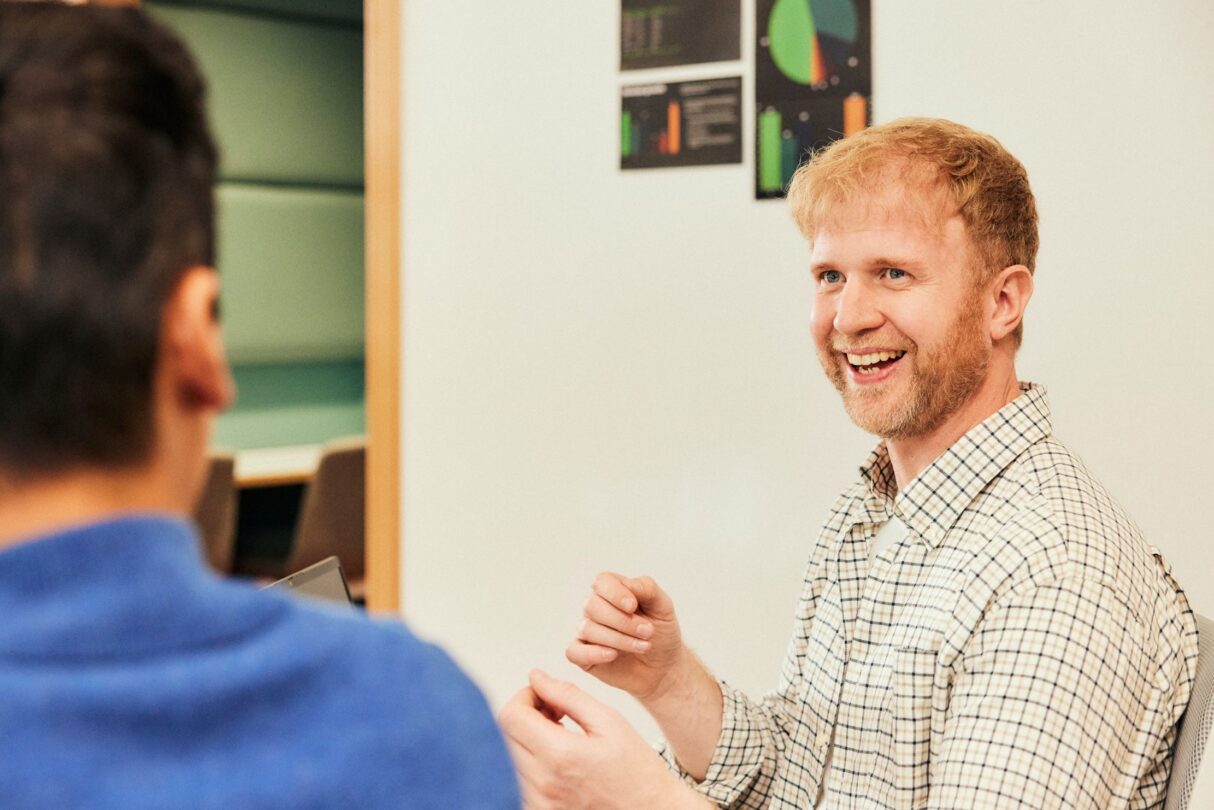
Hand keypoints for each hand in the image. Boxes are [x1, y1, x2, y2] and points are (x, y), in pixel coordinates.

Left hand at [498, 670, 709, 809]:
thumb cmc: (638, 771)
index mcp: (559, 755)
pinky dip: (530, 763)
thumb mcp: (608, 721)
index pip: (511, 715)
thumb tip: (537, 677)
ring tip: (559, 736)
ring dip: (526, 739)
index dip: (524, 696)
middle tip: (555, 713)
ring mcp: (539, 802)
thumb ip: (568, 695)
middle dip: (525, 714)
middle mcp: (542, 783)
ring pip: (509, 757)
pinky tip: (556, 759)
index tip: (544, 695)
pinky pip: (518, 780)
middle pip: (504, 735)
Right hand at [565, 573, 684, 700]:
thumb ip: (646, 588)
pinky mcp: (583, 656)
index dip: (615, 593)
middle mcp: (595, 608)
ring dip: (619, 639)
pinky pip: (574, 652)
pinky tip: (614, 655)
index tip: (633, 607)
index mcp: (612, 591)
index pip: (602, 582)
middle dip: (623, 621)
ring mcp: (587, 632)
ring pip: (588, 629)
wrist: (664, 667)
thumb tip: (628, 584)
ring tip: (644, 646)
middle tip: (648, 632)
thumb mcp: (663, 606)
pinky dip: (593, 653)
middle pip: (593, 605)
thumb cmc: (661, 632)